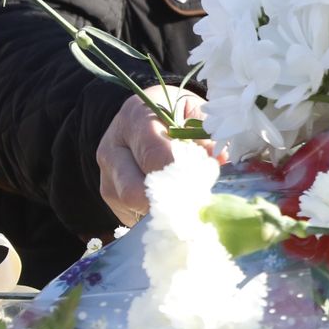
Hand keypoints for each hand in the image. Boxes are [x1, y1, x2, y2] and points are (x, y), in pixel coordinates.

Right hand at [95, 87, 208, 224]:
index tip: (204, 184)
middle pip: (134, 190)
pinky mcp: (108, 192)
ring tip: (187, 204)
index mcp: (135, 118)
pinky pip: (130, 214)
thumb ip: (206, 137)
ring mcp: (107, 173)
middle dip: (168, 202)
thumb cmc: (175, 113)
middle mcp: (113, 147)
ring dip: (161, 210)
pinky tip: (172, 206)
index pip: (155, 156)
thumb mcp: (193, 113)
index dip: (181, 175)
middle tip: (196, 204)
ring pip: (130, 205)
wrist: (144, 115)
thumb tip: (220, 162)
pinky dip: (153, 215)